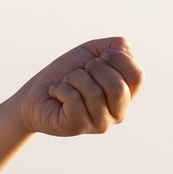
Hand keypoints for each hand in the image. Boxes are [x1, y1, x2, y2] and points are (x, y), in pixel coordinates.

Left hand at [12, 38, 141, 137]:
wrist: (36, 94)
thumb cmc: (66, 73)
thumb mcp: (92, 52)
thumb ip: (115, 46)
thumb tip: (124, 50)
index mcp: (126, 95)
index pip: (137, 77)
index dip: (118, 58)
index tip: (99, 56)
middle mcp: (118, 113)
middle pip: (118, 87)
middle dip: (95, 69)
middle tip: (80, 70)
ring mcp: (99, 124)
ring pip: (94, 92)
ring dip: (74, 78)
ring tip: (66, 82)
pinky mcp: (78, 127)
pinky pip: (74, 99)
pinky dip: (61, 88)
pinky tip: (56, 93)